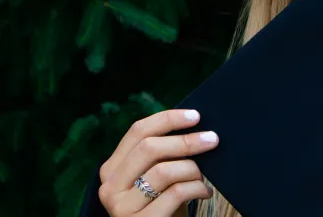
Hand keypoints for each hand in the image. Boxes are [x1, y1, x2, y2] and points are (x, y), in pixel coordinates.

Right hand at [98, 109, 218, 215]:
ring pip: (163, 171)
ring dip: (192, 170)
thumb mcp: (156, 177)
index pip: (138, 131)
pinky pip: (175, 193)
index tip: (196, 116)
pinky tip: (204, 192)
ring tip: (202, 177)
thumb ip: (162, 154)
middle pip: (149, 148)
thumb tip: (192, 123)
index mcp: (112, 168)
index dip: (168, 119)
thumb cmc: (163, 204)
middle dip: (186, 141)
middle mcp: (110, 186)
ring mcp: (122, 207)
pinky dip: (196, 189)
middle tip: (212, 139)